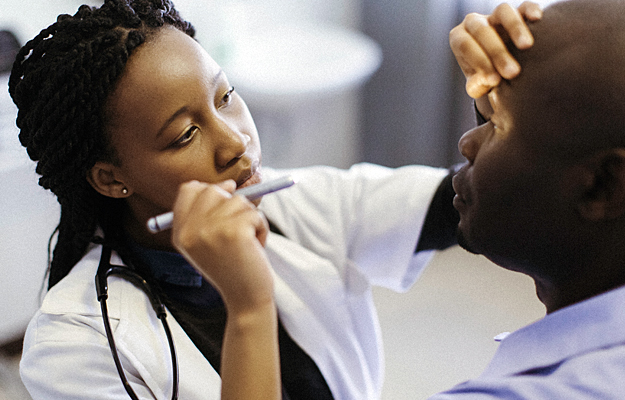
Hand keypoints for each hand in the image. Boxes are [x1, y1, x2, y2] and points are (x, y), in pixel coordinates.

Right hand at [171, 180, 273, 314]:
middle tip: (238, 230)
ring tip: (246, 244)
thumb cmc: (233, 269)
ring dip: (250, 220)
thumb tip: (228, 184)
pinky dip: (262, 229)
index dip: (210, 192)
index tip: (224, 209)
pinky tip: (255, 249)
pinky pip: (256, 214)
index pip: (189, 189)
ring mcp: (211, 230)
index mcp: (180, 232)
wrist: (245, 300)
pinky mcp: (234, 231)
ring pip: (239, 201)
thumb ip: (210, 213)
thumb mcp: (209, 242)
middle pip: (214, 190)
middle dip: (233, 205)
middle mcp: (190, 230)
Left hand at [450, 1, 542, 98]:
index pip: (465, 45)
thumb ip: (477, 85)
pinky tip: (537, 19)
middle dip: (497, 53)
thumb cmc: (484, 74)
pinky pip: (525, 6)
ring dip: (515, 27)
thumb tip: (485, 82)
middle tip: (513, 73)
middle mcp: (474, 22)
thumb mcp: (477, 83)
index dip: (480, 62)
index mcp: (459, 38)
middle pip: (482, 30)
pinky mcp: (518, 11)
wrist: (499, 66)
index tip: (495, 81)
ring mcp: (495, 14)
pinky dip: (531, 9)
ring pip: (503, 11)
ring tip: (526, 46)